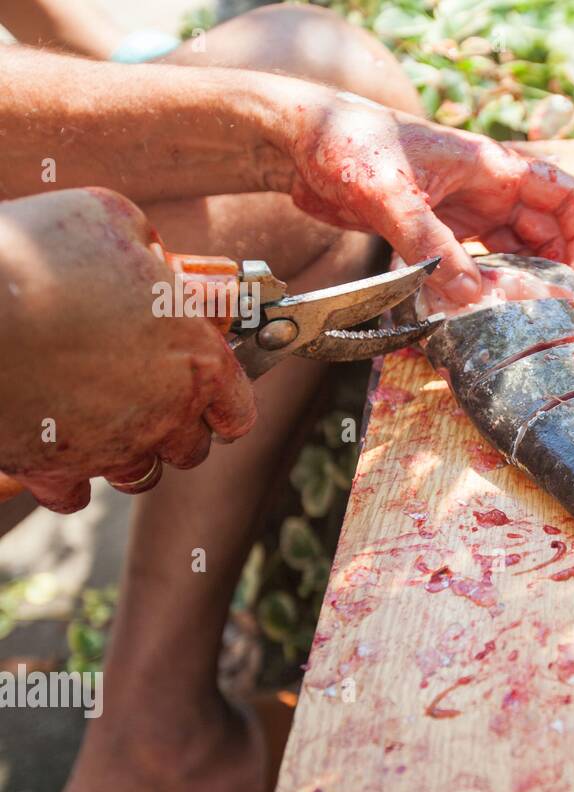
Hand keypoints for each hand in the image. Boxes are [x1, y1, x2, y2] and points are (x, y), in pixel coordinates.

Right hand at [0, 188, 255, 512]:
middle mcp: (163, 414)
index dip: (227, 401)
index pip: (238, 408)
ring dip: (130, 454)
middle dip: (178, 426)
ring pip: (138, 475)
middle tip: (148, 394)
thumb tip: (153, 257)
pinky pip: (73, 494)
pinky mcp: (51, 469)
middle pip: (192, 448)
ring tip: (104, 420)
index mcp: (196, 360)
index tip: (213, 392)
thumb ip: (147, 246)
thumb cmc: (41, 254)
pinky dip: (68, 478)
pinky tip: (57, 445)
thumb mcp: (111, 219)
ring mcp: (109, 448)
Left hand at [273, 92, 573, 303]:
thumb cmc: (347, 142)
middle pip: (543, 231)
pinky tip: (473, 311)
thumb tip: (471, 298)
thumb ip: (432, 248)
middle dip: (553, 270)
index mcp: (490, 167)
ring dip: (515, 283)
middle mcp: (483, 189)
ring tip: (515, 318)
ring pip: (509, 250)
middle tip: (550, 312)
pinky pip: (471, 262)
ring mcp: (459, 210)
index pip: (563, 196)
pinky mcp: (432, 230)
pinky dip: (478, 286)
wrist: (297, 140)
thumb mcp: (392, 195)